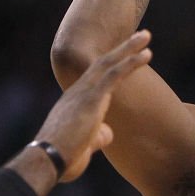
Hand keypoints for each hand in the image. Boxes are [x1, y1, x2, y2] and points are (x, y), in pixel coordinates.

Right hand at [34, 30, 152, 181]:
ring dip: (129, 47)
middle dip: (122, 48)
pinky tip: (146, 54)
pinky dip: (131, 62)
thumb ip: (96, 136)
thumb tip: (108, 133)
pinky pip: (115, 74)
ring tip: (146, 35)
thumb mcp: (84, 146)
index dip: (111, 64)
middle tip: (140, 36)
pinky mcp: (92, 98)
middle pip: (102, 63)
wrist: (48, 160)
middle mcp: (77, 91)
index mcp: (74, 102)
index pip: (94, 77)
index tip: (125, 55)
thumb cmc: (63, 159)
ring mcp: (84, 92)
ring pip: (109, 62)